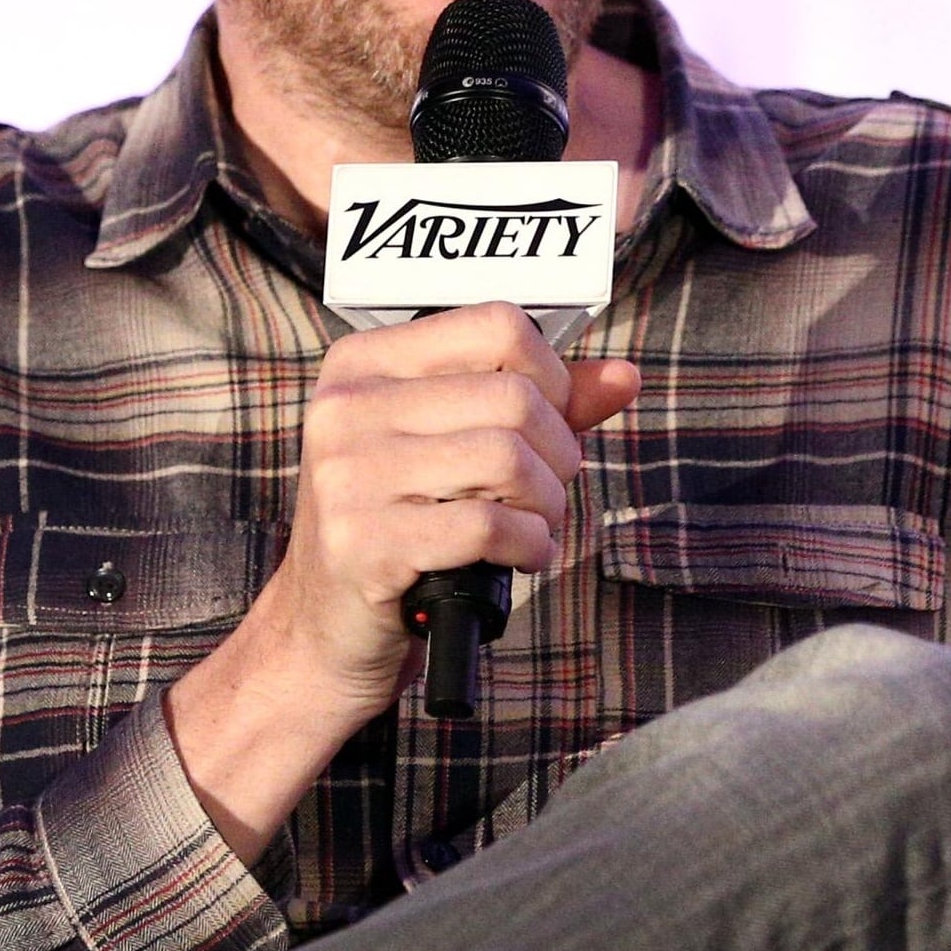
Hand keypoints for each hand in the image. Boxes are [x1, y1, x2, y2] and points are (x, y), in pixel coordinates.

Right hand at [165, 302, 637, 864]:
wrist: (326, 625)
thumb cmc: (403, 521)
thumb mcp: (457, 444)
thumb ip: (541, 404)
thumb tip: (624, 377)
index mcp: (365, 363)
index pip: (498, 324)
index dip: (551, 375)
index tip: (549, 420)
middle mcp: (346, 408)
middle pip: (512, 396)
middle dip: (558, 452)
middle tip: (547, 489)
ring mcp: (347, 475)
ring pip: (506, 458)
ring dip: (547, 503)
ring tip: (534, 523)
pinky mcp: (363, 542)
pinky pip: (487, 526)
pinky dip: (529, 545)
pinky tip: (520, 555)